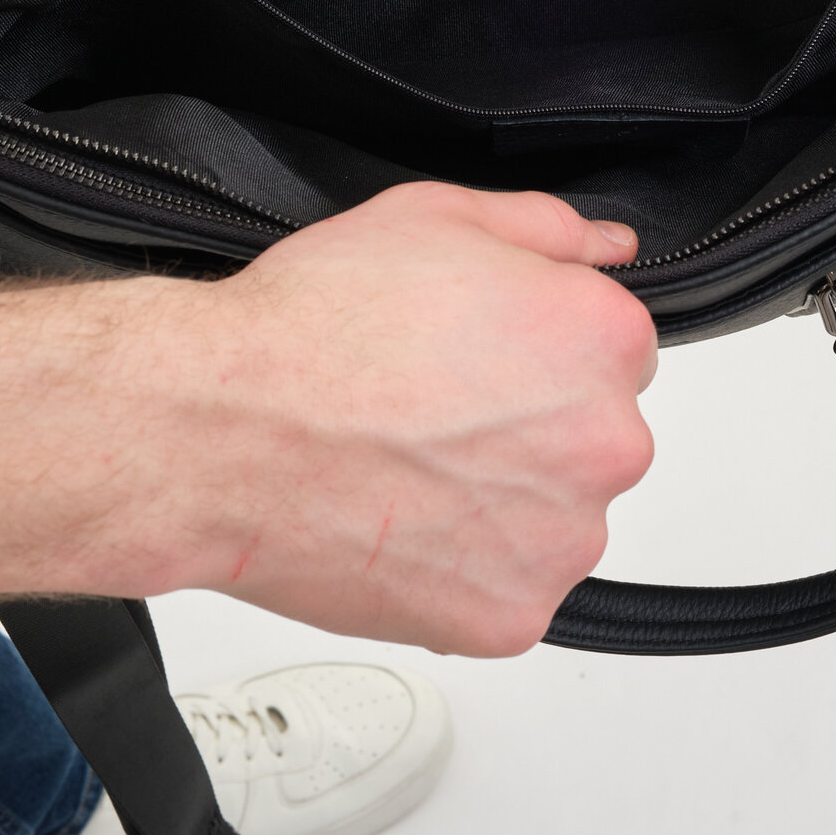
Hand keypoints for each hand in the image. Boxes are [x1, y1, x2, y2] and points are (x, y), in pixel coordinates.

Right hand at [154, 182, 654, 653]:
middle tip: (433, 411)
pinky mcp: (511, 616)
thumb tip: (609, 245)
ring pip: (552, 516)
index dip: (537, 344)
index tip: (479, 353)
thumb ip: (546, 229)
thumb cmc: (316, 325)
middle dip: (528, 424)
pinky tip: (400, 520)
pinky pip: (506, 587)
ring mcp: (562, 539)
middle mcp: (605, 441)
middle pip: (591, 435)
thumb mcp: (437, 218)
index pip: (613, 347)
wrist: (222, 430)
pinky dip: (462, 567)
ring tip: (407, 466)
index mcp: (600, 339)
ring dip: (501, 500)